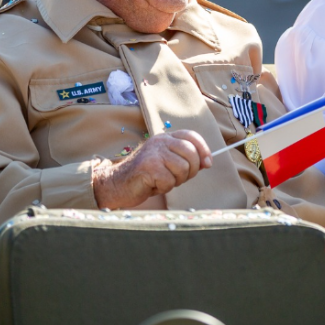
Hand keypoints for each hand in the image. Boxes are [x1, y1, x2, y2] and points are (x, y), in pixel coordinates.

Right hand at [93, 129, 211, 208]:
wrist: (117, 185)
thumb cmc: (145, 177)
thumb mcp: (168, 164)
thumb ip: (186, 160)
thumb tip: (207, 162)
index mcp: (165, 138)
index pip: (191, 136)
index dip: (203, 149)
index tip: (207, 163)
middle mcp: (160, 141)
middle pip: (191, 153)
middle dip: (191, 171)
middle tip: (178, 178)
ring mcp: (153, 153)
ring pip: (183, 168)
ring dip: (176, 181)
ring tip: (162, 181)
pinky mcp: (148, 167)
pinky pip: (170, 181)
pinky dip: (164, 188)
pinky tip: (153, 185)